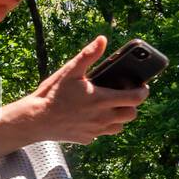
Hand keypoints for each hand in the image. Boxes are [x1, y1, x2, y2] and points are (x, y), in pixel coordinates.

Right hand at [24, 35, 149, 144]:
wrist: (35, 119)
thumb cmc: (52, 93)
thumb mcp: (70, 71)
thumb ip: (88, 55)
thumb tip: (103, 39)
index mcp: (101, 99)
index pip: (136, 98)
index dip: (143, 91)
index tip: (142, 86)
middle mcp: (102, 117)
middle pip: (131, 114)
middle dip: (132, 105)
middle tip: (125, 95)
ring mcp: (95, 130)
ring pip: (119, 127)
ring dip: (119, 117)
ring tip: (110, 106)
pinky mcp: (86, 138)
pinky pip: (102, 133)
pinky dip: (102, 125)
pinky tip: (91, 116)